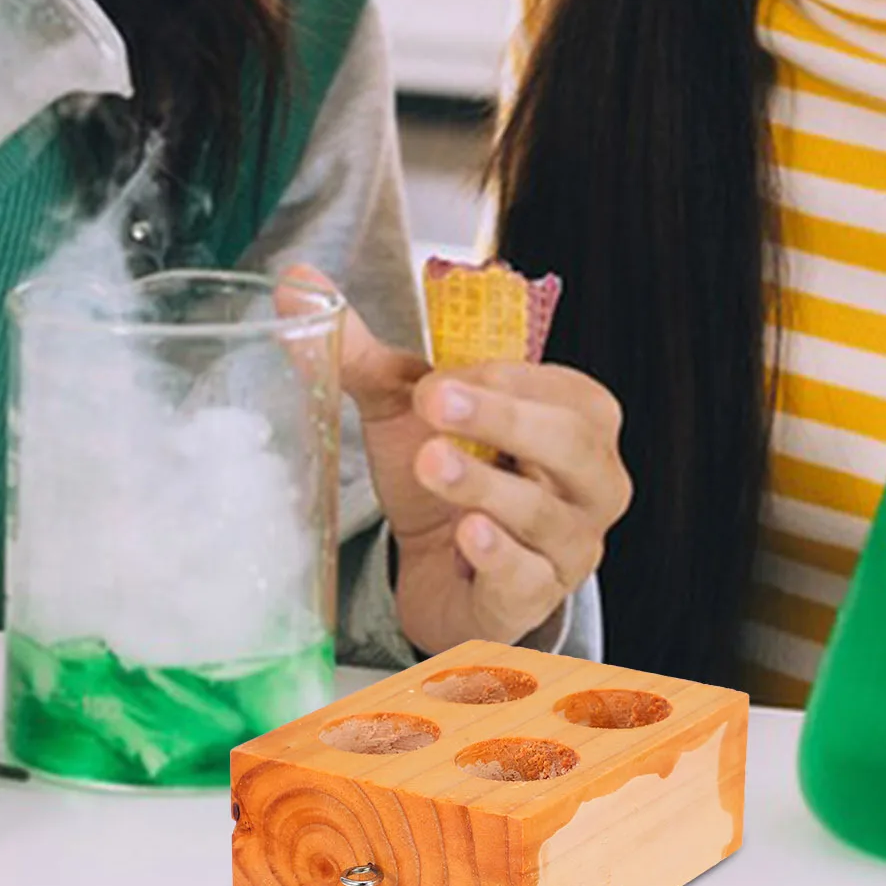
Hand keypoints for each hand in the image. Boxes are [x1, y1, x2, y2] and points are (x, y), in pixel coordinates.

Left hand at [286, 266, 631, 655]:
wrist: (432, 570)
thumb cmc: (443, 473)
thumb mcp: (404, 406)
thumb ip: (361, 348)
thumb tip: (295, 283)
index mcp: (577, 416)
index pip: (556, 389)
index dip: (496, 381)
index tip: (433, 381)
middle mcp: (591, 481)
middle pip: (570, 442)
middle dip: (503, 418)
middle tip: (436, 402)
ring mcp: (569, 547)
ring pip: (545, 513)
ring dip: (485, 484)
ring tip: (432, 463)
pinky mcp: (534, 602)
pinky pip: (528, 578)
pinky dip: (499, 557)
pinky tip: (467, 536)